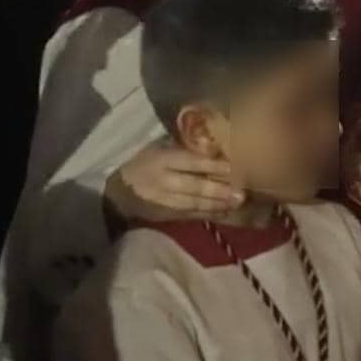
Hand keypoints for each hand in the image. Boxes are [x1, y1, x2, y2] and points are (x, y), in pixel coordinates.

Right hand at [102, 141, 247, 225]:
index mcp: (161, 159)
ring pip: (194, 203)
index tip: (233, 165)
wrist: (119, 190)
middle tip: (241, 191)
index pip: (190, 162)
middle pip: (194, 186)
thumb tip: (212, 146)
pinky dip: (208, 213)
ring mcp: (164, 200)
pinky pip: (191, 214)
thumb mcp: (157, 147)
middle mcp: (163, 181)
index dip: (212, 164)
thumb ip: (182, 147)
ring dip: (217, 203)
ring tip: (237, 202)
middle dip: (218, 189)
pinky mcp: (167, 214)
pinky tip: (224, 211)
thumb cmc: (142, 161)